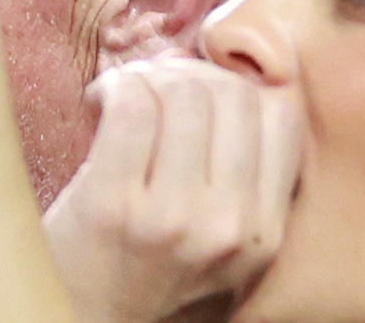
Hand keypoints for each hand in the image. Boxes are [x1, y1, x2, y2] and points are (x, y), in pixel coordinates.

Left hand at [41, 57, 303, 322]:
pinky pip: (132, 103)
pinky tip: (99, 101)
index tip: (198, 99)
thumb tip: (232, 65)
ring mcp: (172, 217)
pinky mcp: (113, 203)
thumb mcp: (221, 231)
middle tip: (153, 89)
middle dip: (187, 75)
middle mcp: (229, 228)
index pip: (280, 118)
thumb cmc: (146, 257)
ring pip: (183, 92)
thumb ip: (241, 168)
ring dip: (146, 77)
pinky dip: (114, 85)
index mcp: (264, 234)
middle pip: (231, 95)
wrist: (84, 309)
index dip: (237, 89)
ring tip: (123, 96)